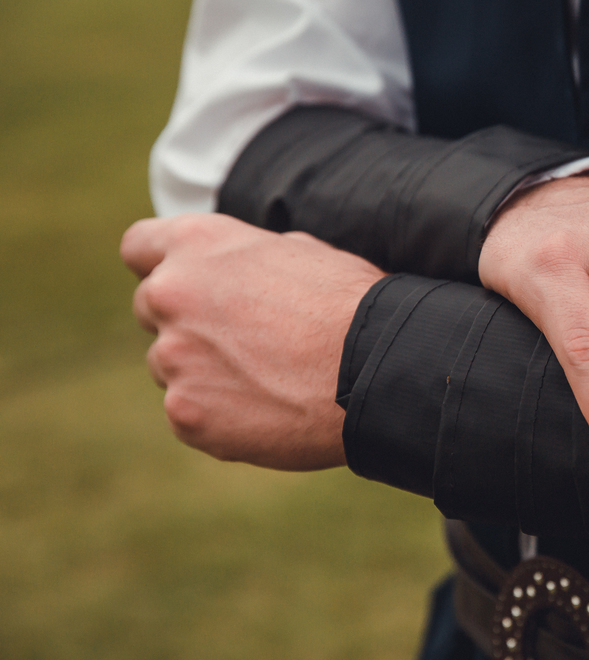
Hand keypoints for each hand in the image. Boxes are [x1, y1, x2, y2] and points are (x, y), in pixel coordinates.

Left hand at [120, 214, 385, 468]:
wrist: (378, 368)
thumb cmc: (354, 305)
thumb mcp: (302, 251)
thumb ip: (247, 259)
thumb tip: (236, 270)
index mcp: (199, 243)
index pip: (139, 247)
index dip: (162, 265)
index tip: (188, 285)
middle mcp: (171, 294)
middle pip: (151, 308)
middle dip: (187, 321)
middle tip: (244, 340)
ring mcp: (173, 357)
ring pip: (171, 366)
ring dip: (206, 372)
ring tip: (270, 380)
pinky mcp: (185, 413)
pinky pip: (190, 414)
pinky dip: (221, 416)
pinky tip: (270, 411)